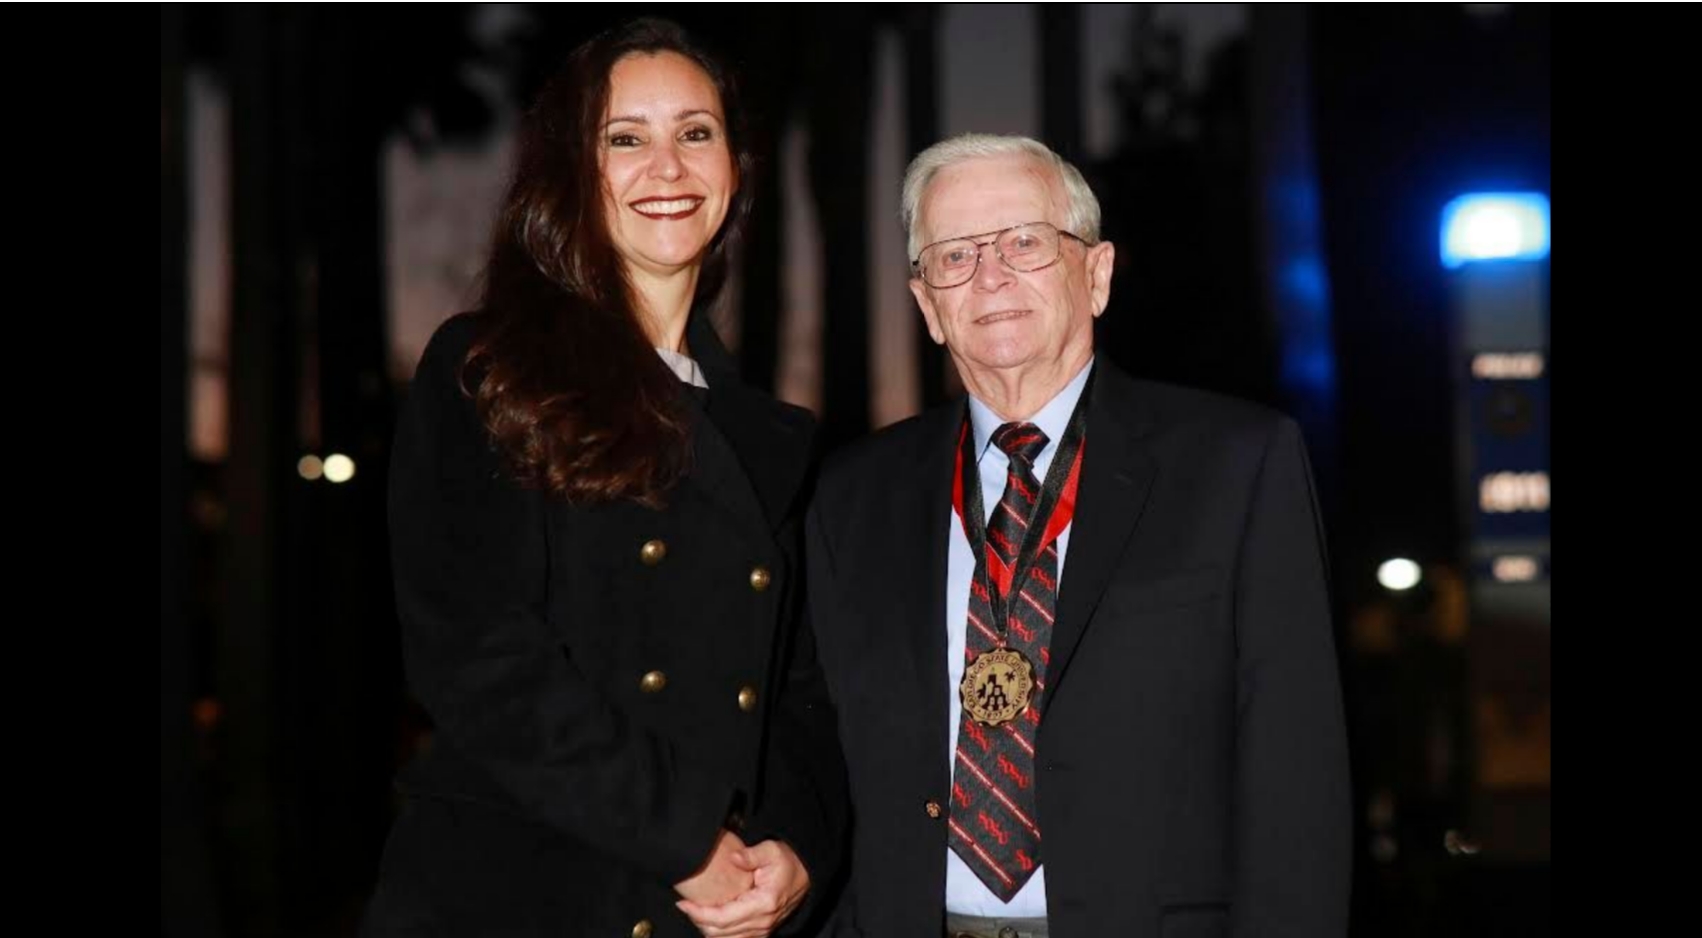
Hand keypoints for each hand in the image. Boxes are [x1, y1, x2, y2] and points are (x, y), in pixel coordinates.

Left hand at [676, 839, 809, 937]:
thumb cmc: (787, 861)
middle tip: (685, 906)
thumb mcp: (771, 850)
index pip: (722, 917)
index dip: (699, 914)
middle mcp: (763, 921)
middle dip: (698, 921)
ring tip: (695, 913)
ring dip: (708, 929)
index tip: (682, 904)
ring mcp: (764, 929)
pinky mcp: (763, 931)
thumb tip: (733, 858)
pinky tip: (710, 921)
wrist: (806, 874)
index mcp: (763, 903)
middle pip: (721, 932)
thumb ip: (750, 855)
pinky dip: (720, 934)